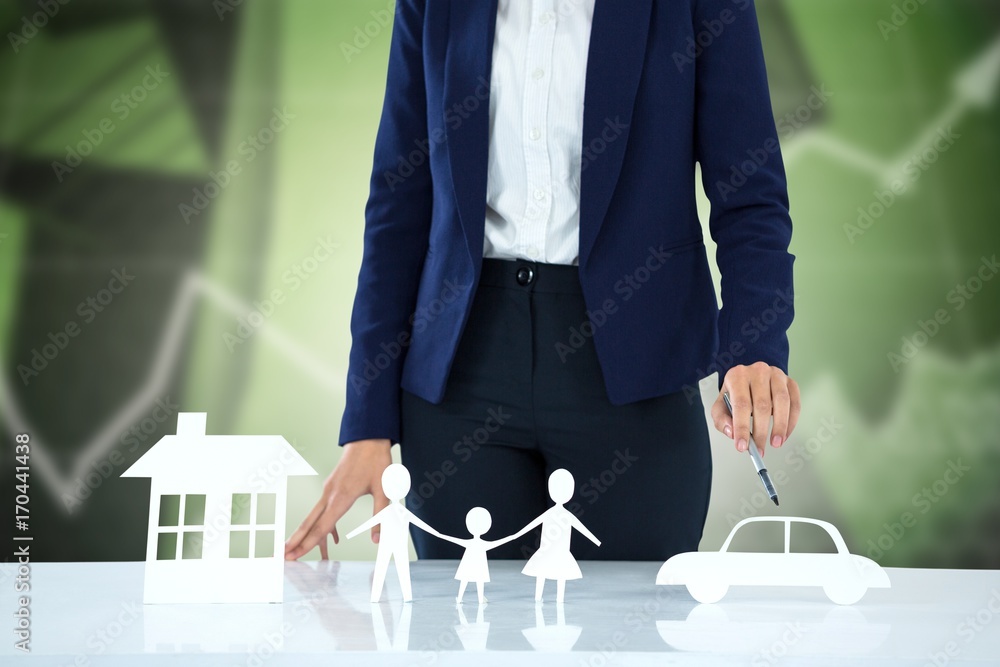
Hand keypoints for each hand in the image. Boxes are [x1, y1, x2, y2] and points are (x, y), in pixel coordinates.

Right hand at [284, 439, 391, 559]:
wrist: (367, 438)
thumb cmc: (376, 461)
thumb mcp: (384, 489)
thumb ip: (380, 516)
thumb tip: (377, 540)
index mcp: (341, 497)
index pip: (321, 527)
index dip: (307, 544)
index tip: (294, 555)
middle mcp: (329, 495)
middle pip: (309, 523)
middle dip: (294, 541)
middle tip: (281, 556)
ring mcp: (328, 490)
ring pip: (312, 516)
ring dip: (302, 533)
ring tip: (293, 548)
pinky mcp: (331, 487)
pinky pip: (321, 510)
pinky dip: (319, 524)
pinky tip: (330, 537)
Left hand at [711, 362, 800, 456]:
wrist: (751, 377)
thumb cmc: (737, 392)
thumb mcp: (722, 404)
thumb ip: (722, 419)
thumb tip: (732, 432)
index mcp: (737, 376)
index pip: (741, 404)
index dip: (742, 427)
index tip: (742, 445)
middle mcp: (758, 371)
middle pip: (762, 405)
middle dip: (761, 432)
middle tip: (759, 449)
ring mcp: (776, 375)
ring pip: (782, 402)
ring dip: (780, 427)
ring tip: (775, 443)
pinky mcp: (790, 382)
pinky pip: (795, 403)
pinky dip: (791, 422)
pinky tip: (784, 434)